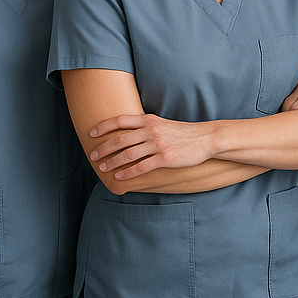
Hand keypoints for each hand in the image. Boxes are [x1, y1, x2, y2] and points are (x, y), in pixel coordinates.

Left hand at [89, 114, 215, 183]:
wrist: (205, 138)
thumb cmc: (183, 132)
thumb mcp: (162, 124)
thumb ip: (146, 126)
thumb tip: (128, 133)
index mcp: (149, 120)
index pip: (120, 120)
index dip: (103, 126)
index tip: (92, 133)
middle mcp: (151, 130)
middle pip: (120, 139)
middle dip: (104, 149)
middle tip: (93, 156)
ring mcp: (158, 144)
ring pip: (128, 154)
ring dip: (112, 162)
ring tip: (103, 168)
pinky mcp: (165, 158)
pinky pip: (141, 167)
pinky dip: (128, 173)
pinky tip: (120, 177)